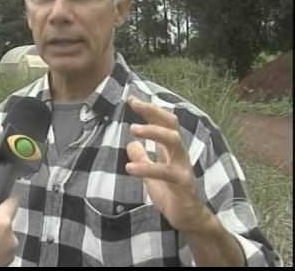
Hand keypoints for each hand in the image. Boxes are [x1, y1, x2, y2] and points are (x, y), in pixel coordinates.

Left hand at [125, 96, 211, 232]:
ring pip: (174, 141)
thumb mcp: (151, 174)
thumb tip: (130, 144)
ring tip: (132, 130)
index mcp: (171, 150)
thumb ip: (143, 158)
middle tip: (134, 105)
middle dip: (153, 112)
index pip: (163, 123)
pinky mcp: (183, 184)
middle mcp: (179, 154)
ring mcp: (182, 167)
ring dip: (153, 132)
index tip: (132, 99)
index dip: (149, 110)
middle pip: (171, 124)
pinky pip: (166, 172)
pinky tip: (129, 168)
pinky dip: (147, 168)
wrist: (189, 219)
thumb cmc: (171, 194)